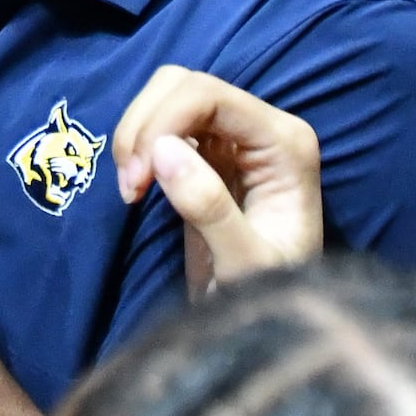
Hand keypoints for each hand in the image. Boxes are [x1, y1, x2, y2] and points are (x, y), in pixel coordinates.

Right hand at [113, 69, 323, 293]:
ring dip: (137, 134)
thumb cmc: (272, 300)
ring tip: (131, 189)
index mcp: (285, 143)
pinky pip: (165, 124)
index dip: (162, 123)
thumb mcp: (245, 265)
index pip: (211, 95)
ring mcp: (237, 139)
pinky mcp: (212, 155)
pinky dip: (140, 146)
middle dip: (145, 126)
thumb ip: (210, 208)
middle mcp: (265, 129)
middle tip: (129, 188)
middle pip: (186, 85)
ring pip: (170, 96)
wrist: (273, 331)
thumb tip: (164, 153)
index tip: (136, 179)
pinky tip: (138, 186)